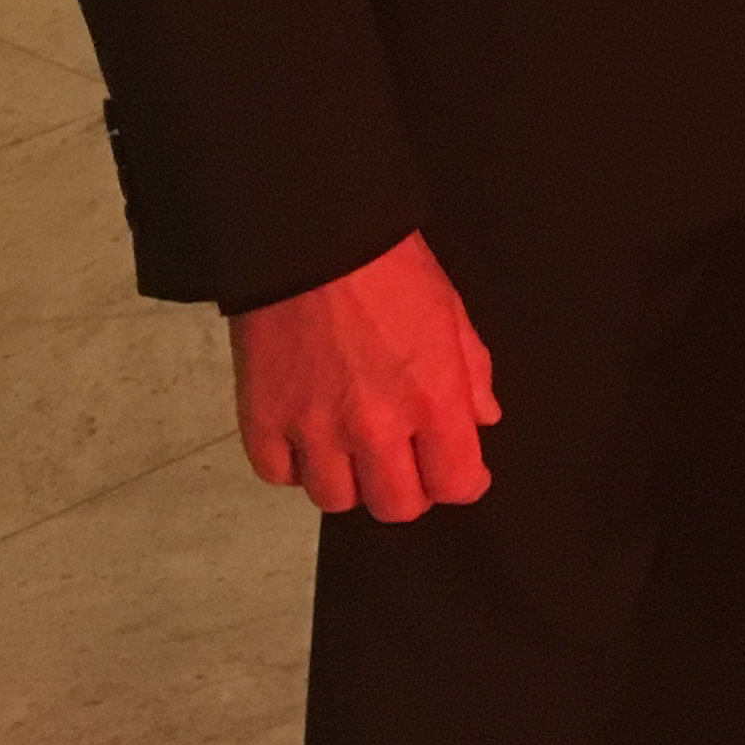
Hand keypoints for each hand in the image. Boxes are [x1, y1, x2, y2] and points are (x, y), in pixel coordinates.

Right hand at [229, 230, 500, 520]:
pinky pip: (279, 475)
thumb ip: (473, 374)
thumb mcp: (451, 312)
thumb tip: (481, 419)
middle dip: (408, 489)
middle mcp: (375, 425)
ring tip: (351, 445)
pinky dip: (294, 464)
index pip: (455, 484)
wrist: (311, 238)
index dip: (462, 481)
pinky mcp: (263, 421)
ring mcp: (314, 429)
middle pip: (395, 506)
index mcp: (432, 397)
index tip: (458, 471)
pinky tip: (307, 435)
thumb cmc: (388, 267)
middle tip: (405, 461)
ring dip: (349, 480)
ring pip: (335, 500)